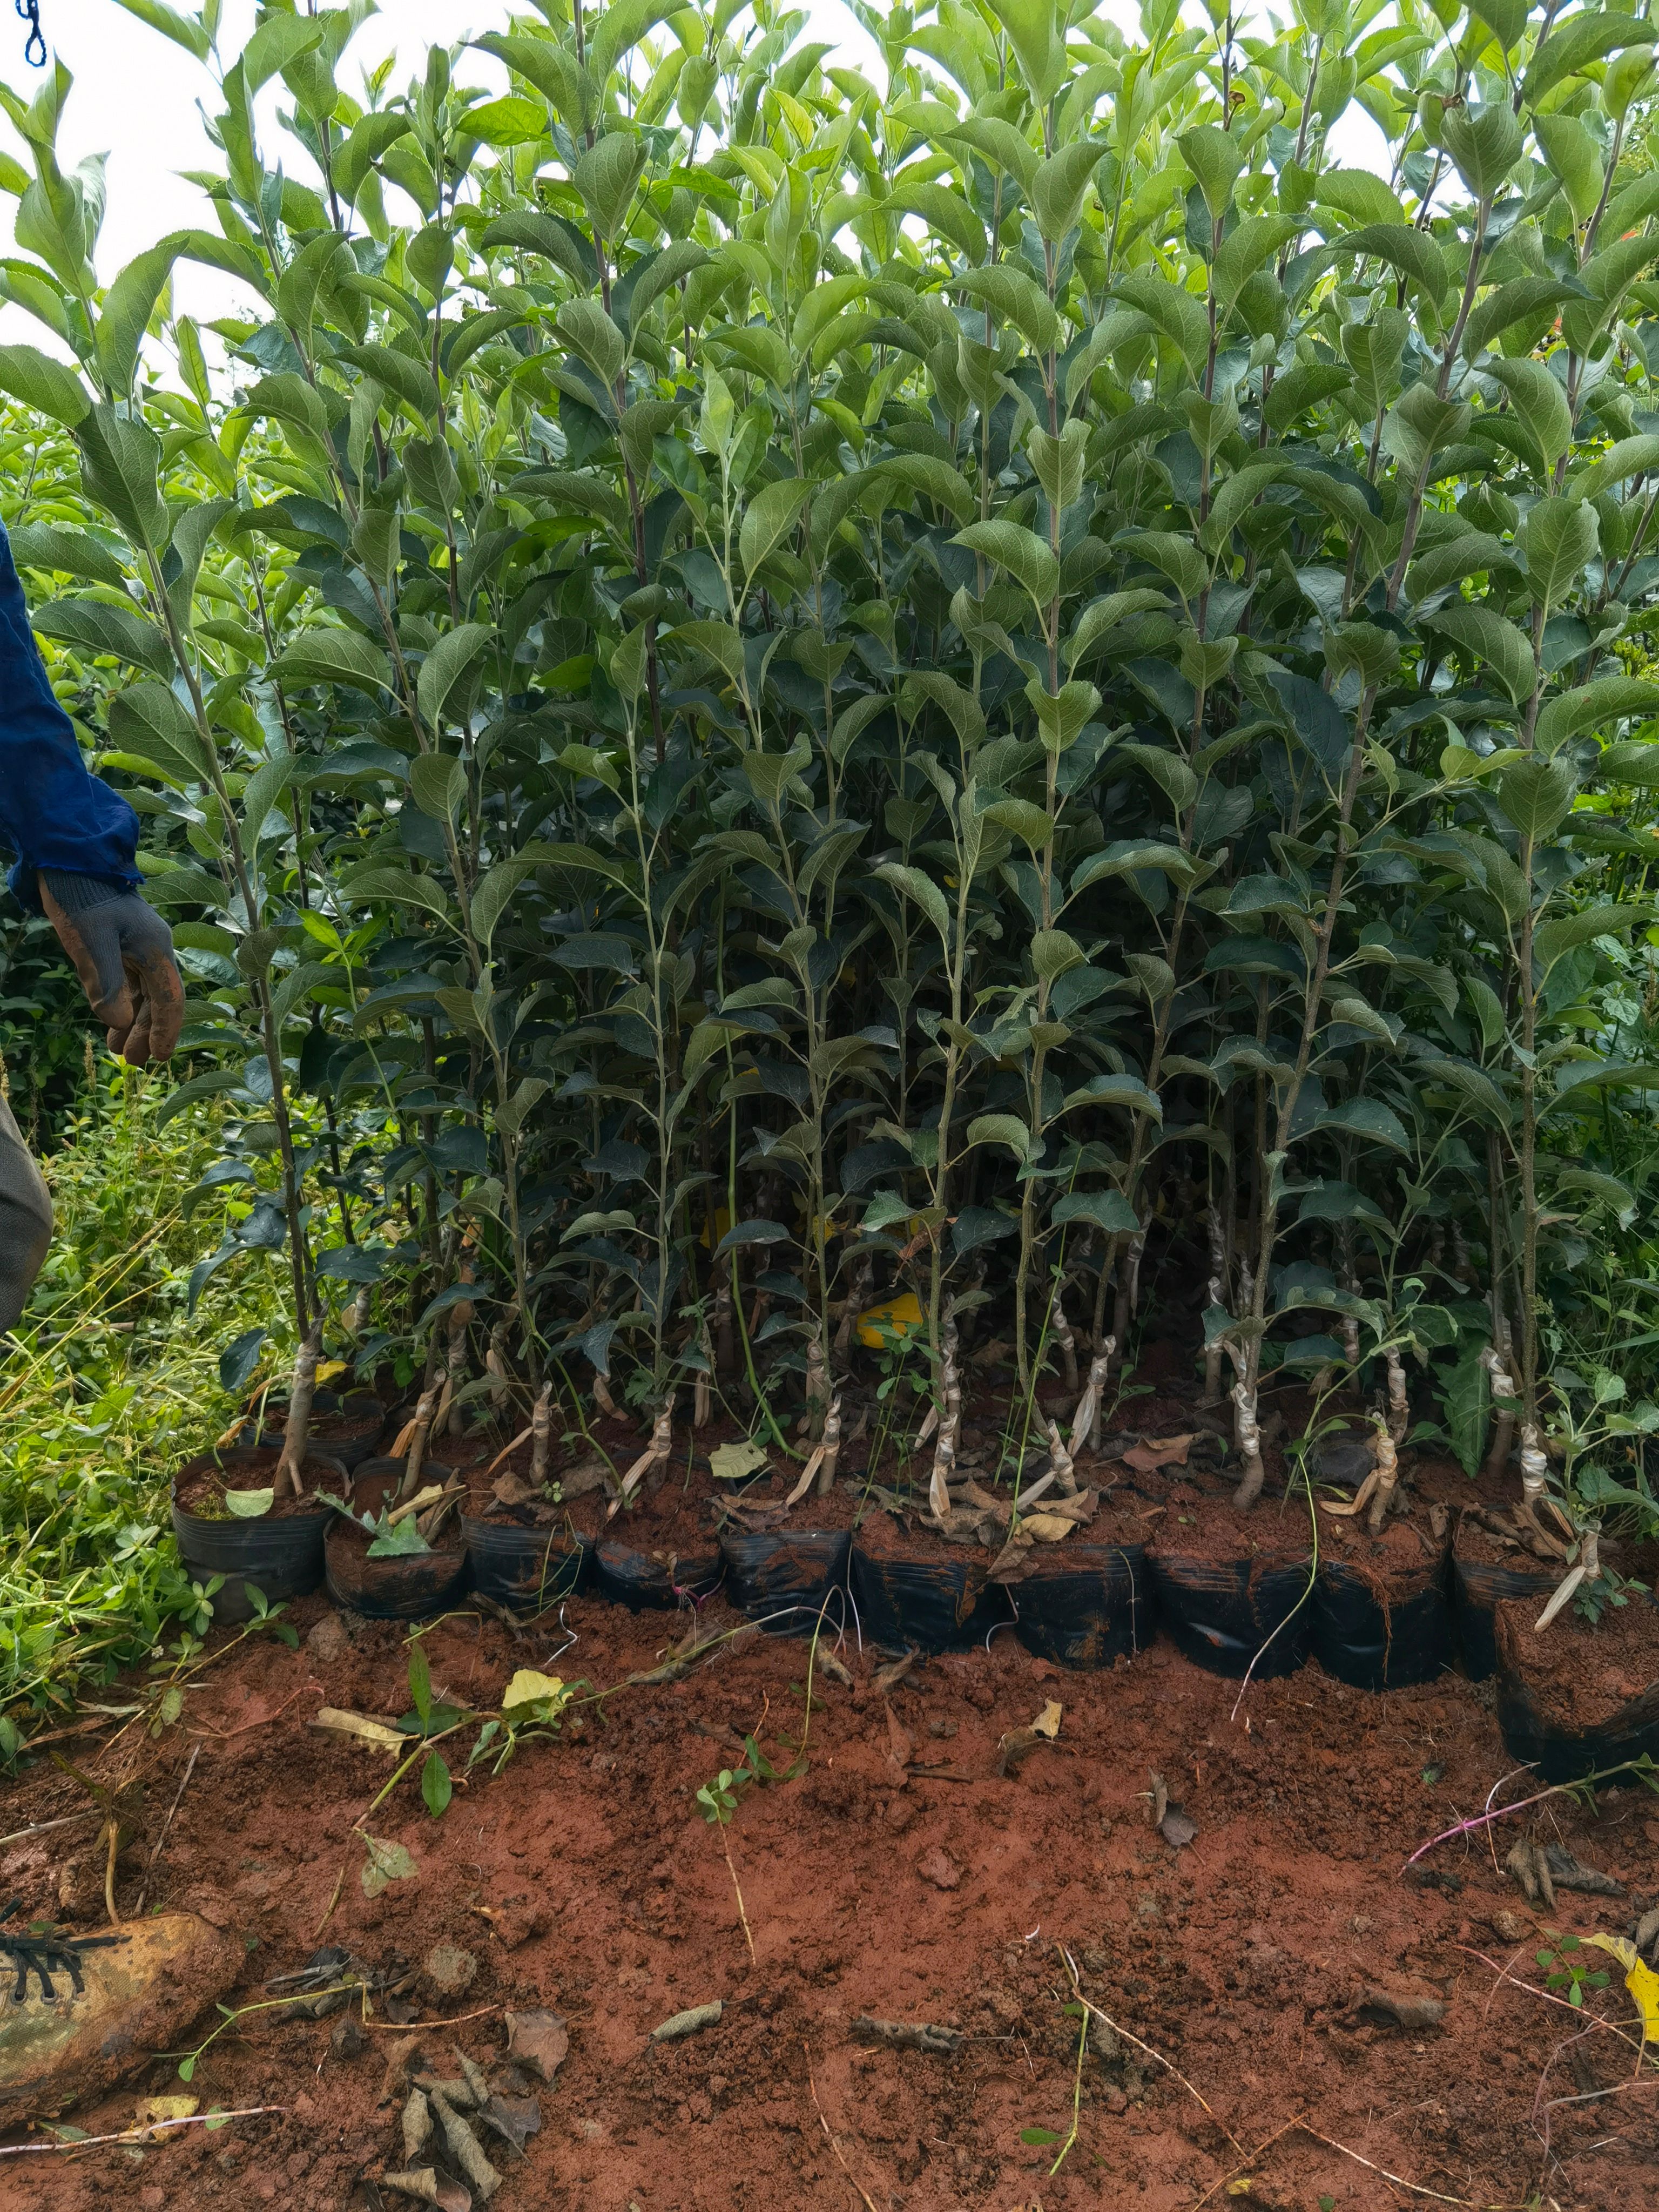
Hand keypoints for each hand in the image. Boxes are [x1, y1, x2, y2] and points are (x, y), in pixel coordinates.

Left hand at [39, 875, 184, 1064]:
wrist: (70, 861)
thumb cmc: (82, 899)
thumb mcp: (91, 943)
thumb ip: (107, 984)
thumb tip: (118, 1022)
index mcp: (155, 949)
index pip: (169, 999)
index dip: (166, 1030)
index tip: (159, 1057)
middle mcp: (153, 949)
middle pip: (157, 1000)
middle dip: (146, 1032)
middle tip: (131, 1062)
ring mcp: (138, 946)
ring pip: (142, 993)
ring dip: (132, 1021)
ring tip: (118, 1050)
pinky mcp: (121, 943)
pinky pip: (129, 981)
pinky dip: (122, 1004)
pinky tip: (112, 1019)